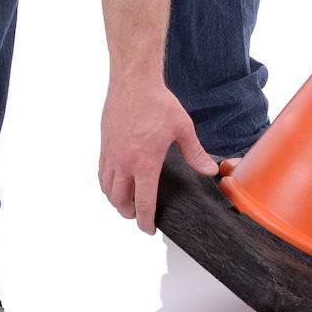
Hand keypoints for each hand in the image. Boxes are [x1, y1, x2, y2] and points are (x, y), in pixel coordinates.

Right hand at [98, 76, 216, 233]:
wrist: (133, 82)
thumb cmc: (157, 103)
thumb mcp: (182, 128)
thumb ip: (195, 153)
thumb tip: (210, 171)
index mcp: (144, 163)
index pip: (143, 203)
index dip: (146, 221)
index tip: (149, 230)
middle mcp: (124, 163)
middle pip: (121, 201)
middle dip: (129, 214)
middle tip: (139, 216)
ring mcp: (111, 154)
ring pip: (108, 189)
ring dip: (116, 201)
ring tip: (126, 203)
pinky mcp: (105, 144)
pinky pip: (102, 173)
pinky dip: (107, 185)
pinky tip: (114, 182)